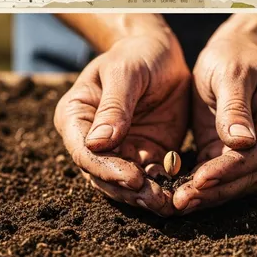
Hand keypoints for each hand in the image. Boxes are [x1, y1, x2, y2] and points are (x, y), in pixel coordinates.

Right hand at [54, 32, 189, 215]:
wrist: (161, 52)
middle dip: (129, 190)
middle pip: (103, 175)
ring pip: (125, 183)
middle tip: (156, 200)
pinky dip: (164, 188)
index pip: (84, 152)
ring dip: (145, 196)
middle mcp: (92, 140)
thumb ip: (114, 106)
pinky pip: (151, 178)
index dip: (107, 168)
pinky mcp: (144, 154)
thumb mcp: (126, 71)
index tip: (134, 177)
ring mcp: (119, 150)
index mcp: (76, 116)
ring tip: (169, 204)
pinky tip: (180, 195)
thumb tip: (97, 143)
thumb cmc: (136, 54)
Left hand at [173, 33, 256, 213]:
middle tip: (182, 201)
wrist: (234, 54)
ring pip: (241, 183)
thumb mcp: (230, 73)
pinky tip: (182, 195)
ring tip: (179, 204)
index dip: (230, 169)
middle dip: (217, 190)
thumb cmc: (234, 57)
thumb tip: (241, 144)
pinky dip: (206, 189)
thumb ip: (234, 108)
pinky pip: (227, 179)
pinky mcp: (244, 157)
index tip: (200, 179)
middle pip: (253, 175)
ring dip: (211, 196)